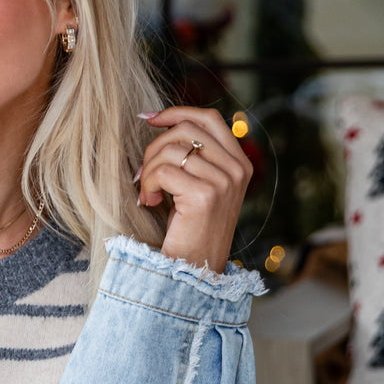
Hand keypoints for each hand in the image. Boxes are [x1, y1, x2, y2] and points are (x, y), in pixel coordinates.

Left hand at [137, 106, 251, 274]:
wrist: (194, 271)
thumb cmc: (190, 230)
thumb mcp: (198, 185)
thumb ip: (194, 156)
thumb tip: (159, 120)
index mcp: (240, 163)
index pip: (209, 118)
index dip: (176, 113)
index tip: (149, 119)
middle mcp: (237, 169)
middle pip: (186, 130)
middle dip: (154, 147)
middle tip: (143, 175)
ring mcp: (224, 182)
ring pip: (171, 150)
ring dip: (148, 171)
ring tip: (148, 193)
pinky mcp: (205, 196)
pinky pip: (163, 171)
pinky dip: (147, 185)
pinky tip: (149, 203)